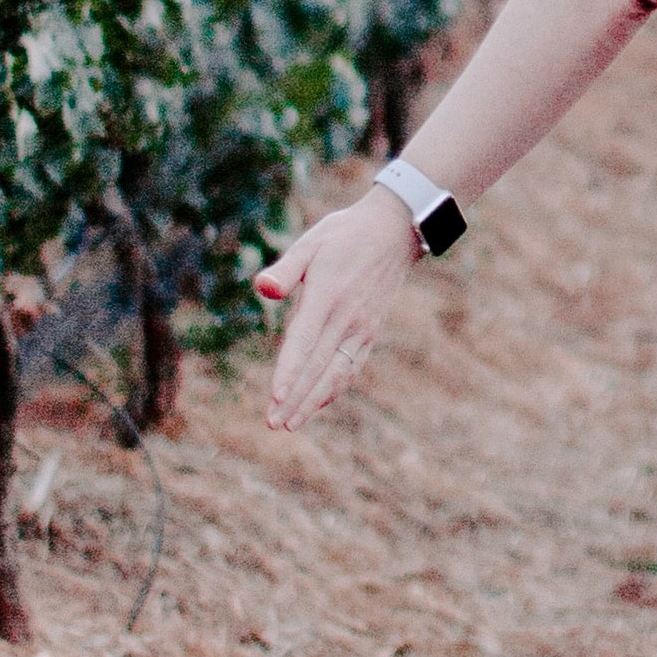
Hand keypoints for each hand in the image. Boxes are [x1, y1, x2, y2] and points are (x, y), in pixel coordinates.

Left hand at [253, 188, 418, 428]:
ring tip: (289, 424)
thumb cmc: (343, 235)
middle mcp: (347, 318)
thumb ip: (285, 270)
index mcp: (328, 295)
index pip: (305, 341)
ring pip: (337, 374)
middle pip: (318, 367)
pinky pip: (351, 368)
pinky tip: (316, 405)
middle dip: (295, 398)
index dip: (290, 371)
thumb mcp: (310, 243)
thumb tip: (262, 289)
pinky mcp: (370, 333)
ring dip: (313, 402)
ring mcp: (362, 329)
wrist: (394, 232)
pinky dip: (333, 390)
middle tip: (273, 423)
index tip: (275, 398)